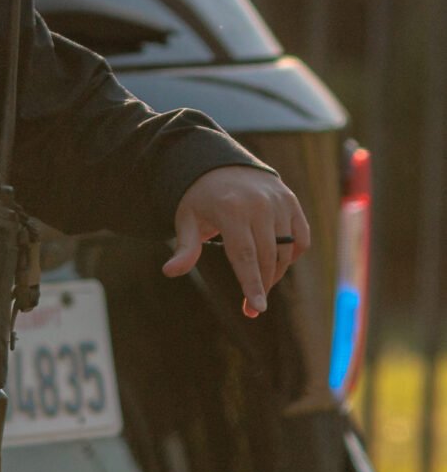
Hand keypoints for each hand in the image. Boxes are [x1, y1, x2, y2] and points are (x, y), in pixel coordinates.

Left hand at [163, 164, 310, 316]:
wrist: (220, 163)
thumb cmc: (200, 199)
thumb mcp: (187, 220)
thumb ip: (185, 248)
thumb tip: (169, 272)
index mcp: (231, 210)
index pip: (245, 256)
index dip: (252, 284)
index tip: (258, 308)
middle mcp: (259, 204)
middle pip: (267, 257)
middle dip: (262, 286)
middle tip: (252, 307)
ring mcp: (278, 201)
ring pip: (286, 250)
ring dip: (277, 272)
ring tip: (262, 283)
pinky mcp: (290, 200)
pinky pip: (302, 236)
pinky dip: (294, 253)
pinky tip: (280, 261)